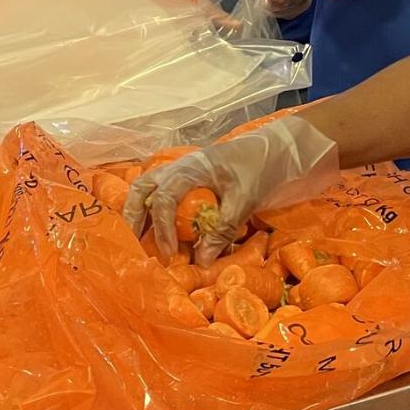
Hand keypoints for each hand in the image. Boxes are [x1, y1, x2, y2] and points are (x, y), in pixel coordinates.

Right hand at [123, 115, 339, 263]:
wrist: (277, 149)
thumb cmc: (260, 168)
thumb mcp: (244, 201)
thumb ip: (222, 231)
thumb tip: (200, 261)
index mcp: (190, 168)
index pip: (164, 198)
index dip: (162, 228)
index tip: (170, 253)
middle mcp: (179, 166)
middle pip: (142, 188)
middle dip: (133, 216)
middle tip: (132, 244)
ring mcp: (181, 169)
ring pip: (146, 186)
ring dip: (138, 211)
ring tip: (137, 237)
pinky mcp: (189, 177)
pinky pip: (160, 189)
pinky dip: (152, 207)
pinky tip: (155, 227)